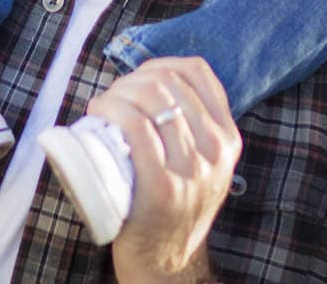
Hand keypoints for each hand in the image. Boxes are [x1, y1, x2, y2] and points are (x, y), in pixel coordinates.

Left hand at [92, 58, 240, 282]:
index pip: (197, 72)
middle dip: (132, 78)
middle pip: (167, 81)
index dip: (160, 65)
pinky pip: (135, 126)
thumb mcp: (205, 164)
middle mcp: (215, 151)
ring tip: (104, 105)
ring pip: (150, 98)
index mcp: (227, 138)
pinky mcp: (161, 186)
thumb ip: (198, 128)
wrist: (169, 261)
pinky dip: (111, 108)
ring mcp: (190, 169)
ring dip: (117, 91)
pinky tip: (98, 111)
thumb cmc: (176, 204)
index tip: (138, 80)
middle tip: (113, 97)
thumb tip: (160, 80)